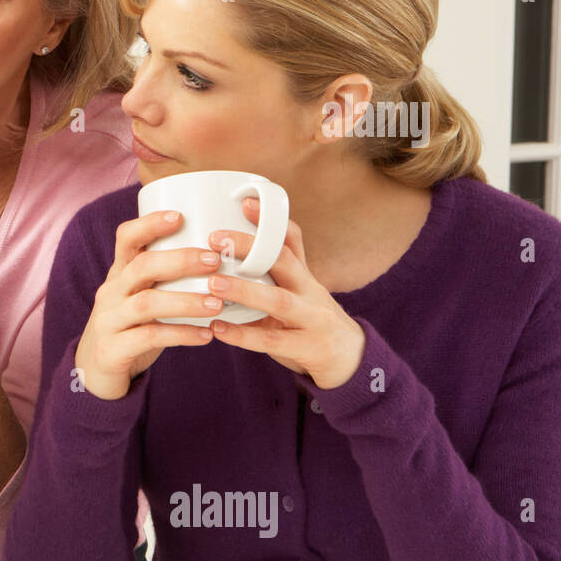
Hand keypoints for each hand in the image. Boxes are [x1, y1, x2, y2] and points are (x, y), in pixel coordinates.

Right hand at [75, 209, 219, 399]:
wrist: (96, 370)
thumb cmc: (131, 326)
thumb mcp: (140, 295)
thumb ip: (166, 277)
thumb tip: (223, 256)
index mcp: (119, 273)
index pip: (126, 238)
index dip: (150, 223)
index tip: (180, 216)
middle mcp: (111, 292)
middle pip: (141, 266)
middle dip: (180, 260)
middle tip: (215, 261)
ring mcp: (108, 321)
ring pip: (146, 303)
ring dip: (185, 301)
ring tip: (217, 303)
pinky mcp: (113, 350)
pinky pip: (148, 338)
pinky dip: (180, 335)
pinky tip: (206, 336)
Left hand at [205, 197, 364, 389]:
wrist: (348, 358)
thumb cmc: (308, 318)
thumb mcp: (298, 290)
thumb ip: (270, 271)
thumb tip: (229, 242)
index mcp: (304, 274)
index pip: (292, 239)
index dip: (270, 220)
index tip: (244, 202)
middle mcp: (310, 291)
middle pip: (284, 262)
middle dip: (250, 248)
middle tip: (214, 239)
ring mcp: (311, 319)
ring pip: (278, 301)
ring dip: (245, 291)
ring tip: (213, 283)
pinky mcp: (305, 347)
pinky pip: (271, 341)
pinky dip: (242, 335)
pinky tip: (217, 329)